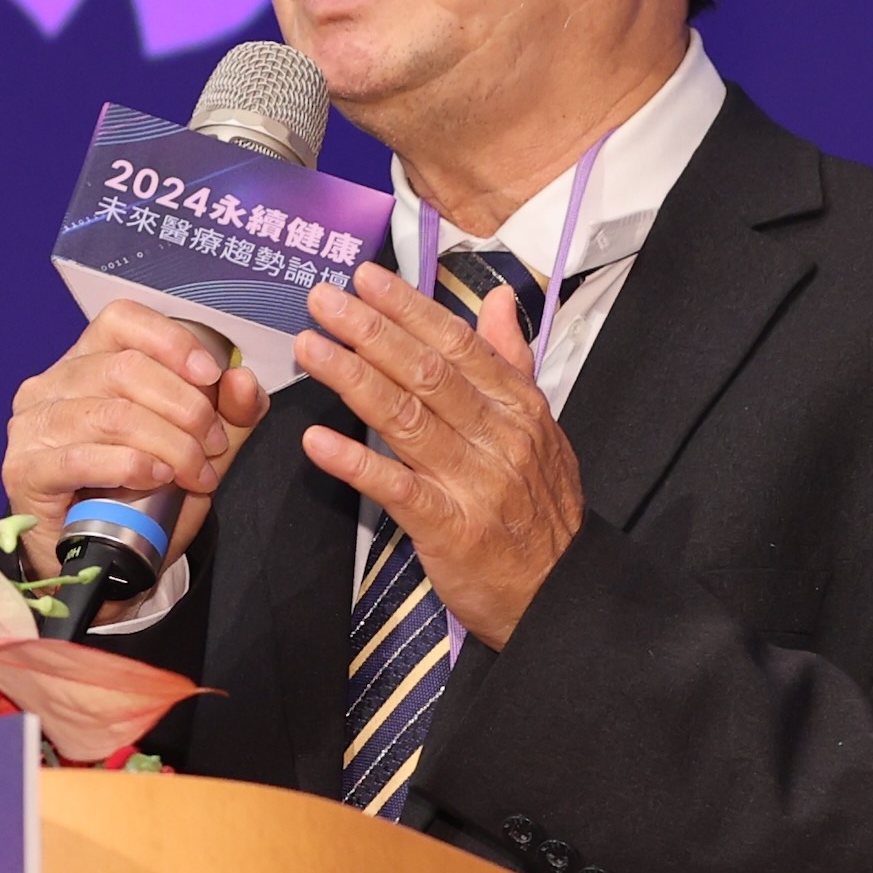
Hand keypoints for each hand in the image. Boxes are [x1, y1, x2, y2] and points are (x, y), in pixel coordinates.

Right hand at [1, 299, 267, 551]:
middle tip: (212, 446)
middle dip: (184, 407)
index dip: (171, 341)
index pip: (121, 321)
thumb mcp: (195, 449)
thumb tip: (242, 379)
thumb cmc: (138, 498)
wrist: (100, 563)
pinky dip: (129, 465)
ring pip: (111, 414)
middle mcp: (51, 384)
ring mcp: (32, 427)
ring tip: (194, 472)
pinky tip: (155, 476)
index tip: (211, 375)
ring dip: (168, 443)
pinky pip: (81, 457)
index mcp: (87, 362)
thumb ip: (226, 414)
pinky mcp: (24, 470)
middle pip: (124, 369)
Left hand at [296, 266, 581, 648]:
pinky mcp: (450, 528)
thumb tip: (498, 299)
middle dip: (370, 331)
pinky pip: (396, 488)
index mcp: (518, 406)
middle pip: (426, 372)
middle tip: (323, 300)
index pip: (458, 344)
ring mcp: (474, 482)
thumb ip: (511, 361)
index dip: (409, 308)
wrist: (562, 592)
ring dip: (352, 380)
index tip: (366, 279)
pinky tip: (317, 442)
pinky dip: (355, 462)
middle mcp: (498, 436)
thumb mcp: (541, 428)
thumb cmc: (539, 510)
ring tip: (309, 349)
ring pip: (406, 419)